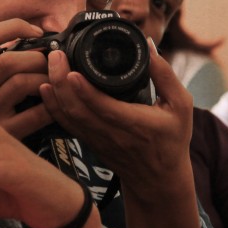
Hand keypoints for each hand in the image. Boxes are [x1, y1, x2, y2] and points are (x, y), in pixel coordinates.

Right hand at [0, 18, 53, 138]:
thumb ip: (5, 61)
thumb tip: (40, 34)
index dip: (15, 26)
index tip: (38, 32)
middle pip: (8, 60)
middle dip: (37, 58)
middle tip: (51, 65)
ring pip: (20, 82)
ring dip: (44, 79)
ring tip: (53, 83)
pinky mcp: (3, 133)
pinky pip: (34, 114)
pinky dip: (51, 105)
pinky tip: (55, 105)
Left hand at [38, 39, 193, 201]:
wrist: (158, 180)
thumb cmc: (172, 140)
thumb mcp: (181, 106)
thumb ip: (165, 76)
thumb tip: (149, 47)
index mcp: (138, 125)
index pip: (105, 108)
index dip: (86, 91)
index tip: (72, 71)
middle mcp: (114, 135)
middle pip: (80, 111)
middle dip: (62, 83)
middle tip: (56, 57)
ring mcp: (98, 141)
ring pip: (69, 118)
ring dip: (55, 93)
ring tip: (50, 65)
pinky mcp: (90, 143)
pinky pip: (67, 125)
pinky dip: (53, 107)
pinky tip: (46, 89)